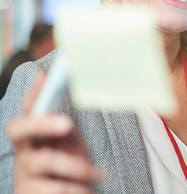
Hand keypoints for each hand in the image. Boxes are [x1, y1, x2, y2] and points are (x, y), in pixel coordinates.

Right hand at [7, 75, 100, 193]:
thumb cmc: (69, 171)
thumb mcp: (71, 148)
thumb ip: (67, 131)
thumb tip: (66, 111)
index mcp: (34, 138)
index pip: (28, 110)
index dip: (33, 93)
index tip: (44, 76)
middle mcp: (23, 153)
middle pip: (17, 129)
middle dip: (41, 122)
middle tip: (67, 123)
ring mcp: (22, 174)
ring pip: (44, 161)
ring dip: (77, 167)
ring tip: (97, 175)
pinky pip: (54, 188)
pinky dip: (78, 189)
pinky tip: (88, 191)